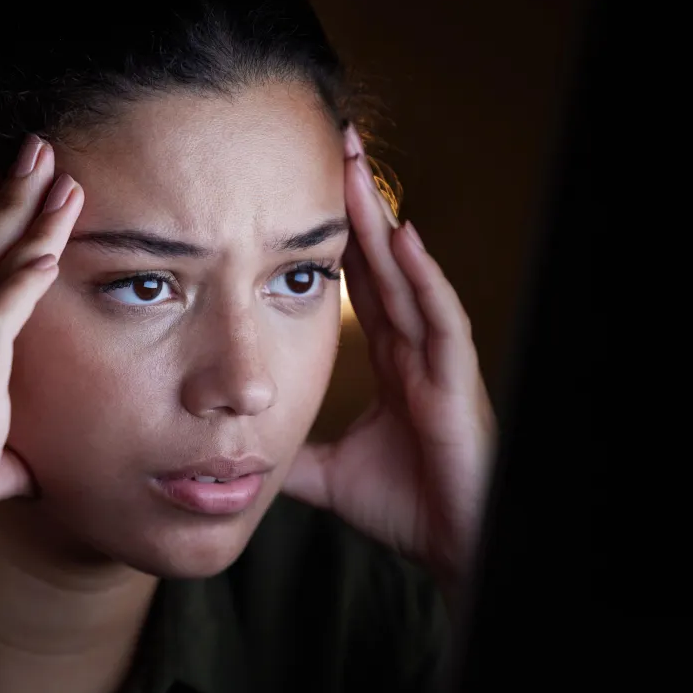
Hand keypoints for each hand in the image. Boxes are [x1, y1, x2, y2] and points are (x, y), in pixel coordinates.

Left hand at [283, 126, 495, 592]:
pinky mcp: (456, 382)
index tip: (303, 193)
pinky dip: (422, 278)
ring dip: (382, 223)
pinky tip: (403, 238)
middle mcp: (414, 348)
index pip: (357, 284)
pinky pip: (440, 320)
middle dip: (356, 206)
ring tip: (358, 170)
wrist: (457, 547)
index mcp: (389, 360)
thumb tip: (235, 447)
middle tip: (332, 146)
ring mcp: (438, 359)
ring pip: (407, 276)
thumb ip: (287, 451)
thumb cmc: (407, 507)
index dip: (333, 239)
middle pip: (380, 263)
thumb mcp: (326, 471)